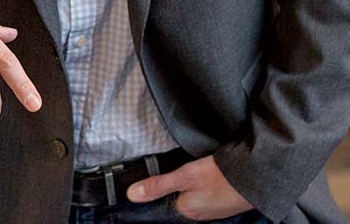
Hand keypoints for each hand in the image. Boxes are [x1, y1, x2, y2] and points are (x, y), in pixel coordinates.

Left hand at [127, 155, 252, 220]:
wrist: (254, 176)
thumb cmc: (220, 177)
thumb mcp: (185, 176)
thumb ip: (158, 185)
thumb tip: (131, 195)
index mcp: (185, 212)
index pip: (162, 207)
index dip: (156, 194)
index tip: (152, 183)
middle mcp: (197, 215)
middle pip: (177, 201)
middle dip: (172, 188)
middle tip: (173, 172)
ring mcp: (211, 209)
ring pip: (190, 197)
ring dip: (187, 187)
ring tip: (187, 172)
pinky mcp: (222, 202)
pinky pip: (204, 195)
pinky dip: (200, 186)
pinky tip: (202, 176)